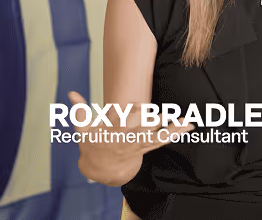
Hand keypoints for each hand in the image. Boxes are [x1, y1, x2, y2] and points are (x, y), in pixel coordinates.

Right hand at [67, 91, 194, 184]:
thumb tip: (72, 93)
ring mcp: (140, 144)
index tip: (139, 105)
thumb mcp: (83, 129)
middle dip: (155, 122)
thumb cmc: (92, 144)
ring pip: (158, 136)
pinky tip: (189, 126)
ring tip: (186, 120)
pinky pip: (164, 140)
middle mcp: (129, 139)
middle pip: (145, 129)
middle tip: (166, 113)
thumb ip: (80, 111)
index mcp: (113, 133)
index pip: (124, 122)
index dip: (132, 114)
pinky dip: (177, 133)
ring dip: (173, 128)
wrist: (101, 167)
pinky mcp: (148, 147)